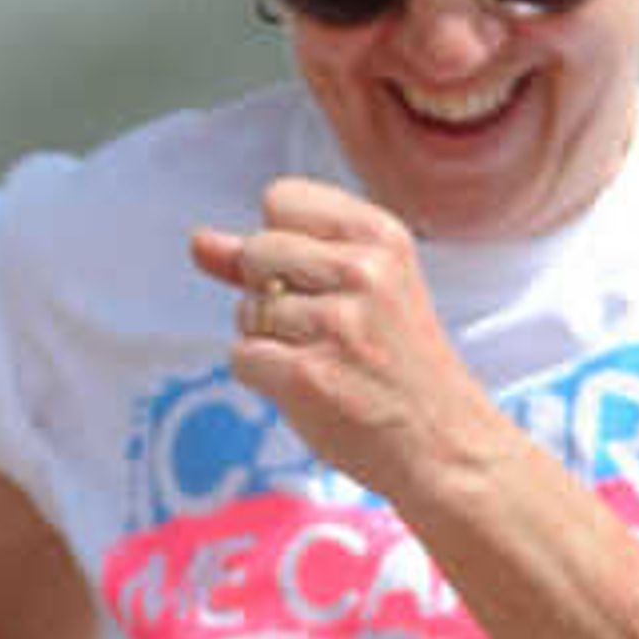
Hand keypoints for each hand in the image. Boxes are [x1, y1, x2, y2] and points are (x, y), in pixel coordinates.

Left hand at [191, 175, 488, 505]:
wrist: (440, 440)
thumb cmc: (394, 361)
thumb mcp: (359, 287)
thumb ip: (276, 256)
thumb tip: (198, 241)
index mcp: (381, 235)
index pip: (281, 198)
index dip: (278, 242)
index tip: (316, 278)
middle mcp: (362, 271)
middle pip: (255, 252)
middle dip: (267, 293)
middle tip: (322, 329)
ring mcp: (335, 324)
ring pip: (245, 310)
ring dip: (268, 340)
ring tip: (324, 359)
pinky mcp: (308, 375)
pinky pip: (241, 357)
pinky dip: (262, 376)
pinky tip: (308, 386)